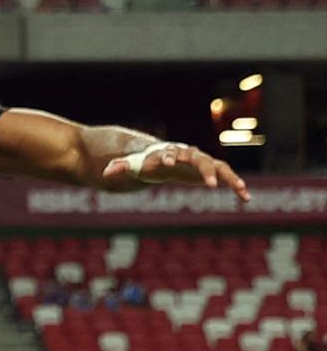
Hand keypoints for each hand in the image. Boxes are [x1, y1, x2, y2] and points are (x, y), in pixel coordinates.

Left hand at [117, 142, 248, 196]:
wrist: (160, 157)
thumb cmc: (144, 161)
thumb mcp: (131, 164)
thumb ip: (120, 166)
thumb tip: (105, 173)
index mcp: (166, 152)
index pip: (167, 153)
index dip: (167, 158)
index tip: (167, 164)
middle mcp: (187, 154)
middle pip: (198, 159)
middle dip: (203, 169)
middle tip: (208, 183)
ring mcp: (201, 161)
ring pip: (218, 167)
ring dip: (228, 177)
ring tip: (240, 190)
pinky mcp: (211, 171)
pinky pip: (226, 176)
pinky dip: (236, 185)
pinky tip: (246, 198)